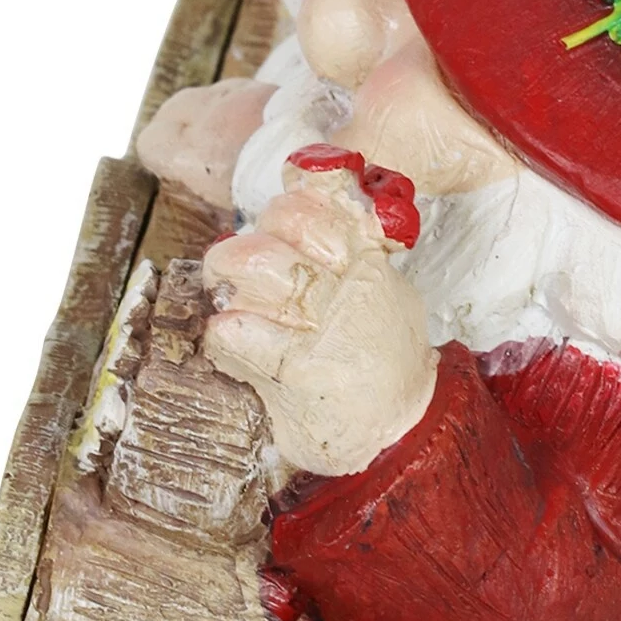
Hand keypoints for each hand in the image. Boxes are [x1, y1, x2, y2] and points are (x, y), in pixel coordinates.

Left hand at [201, 159, 435, 478]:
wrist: (398, 430)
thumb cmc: (383, 358)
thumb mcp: (387, 292)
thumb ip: (355, 246)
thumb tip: (309, 191)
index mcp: (370, 264)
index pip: (326, 204)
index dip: (295, 199)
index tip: (281, 212)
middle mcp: (350, 291)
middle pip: (285, 227)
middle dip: (246, 242)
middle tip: (233, 263)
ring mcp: (324, 331)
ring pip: (256, 269)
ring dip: (228, 277)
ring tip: (227, 294)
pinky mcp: (296, 372)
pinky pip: (234, 334)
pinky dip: (222, 332)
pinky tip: (229, 339)